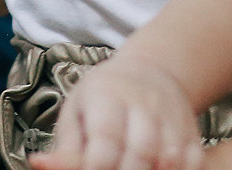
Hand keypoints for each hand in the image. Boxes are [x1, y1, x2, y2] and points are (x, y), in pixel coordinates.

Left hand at [30, 53, 200, 169]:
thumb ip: (64, 146)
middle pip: (141, 151)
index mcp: (107, 96)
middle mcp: (143, 103)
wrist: (150, 71)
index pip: (105, 138)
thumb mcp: (76, 111)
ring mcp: (171, 116)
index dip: (96, 166)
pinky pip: (192, 160)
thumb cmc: (102, 97)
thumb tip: (38, 165)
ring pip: (169, 157)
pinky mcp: (190, 131)